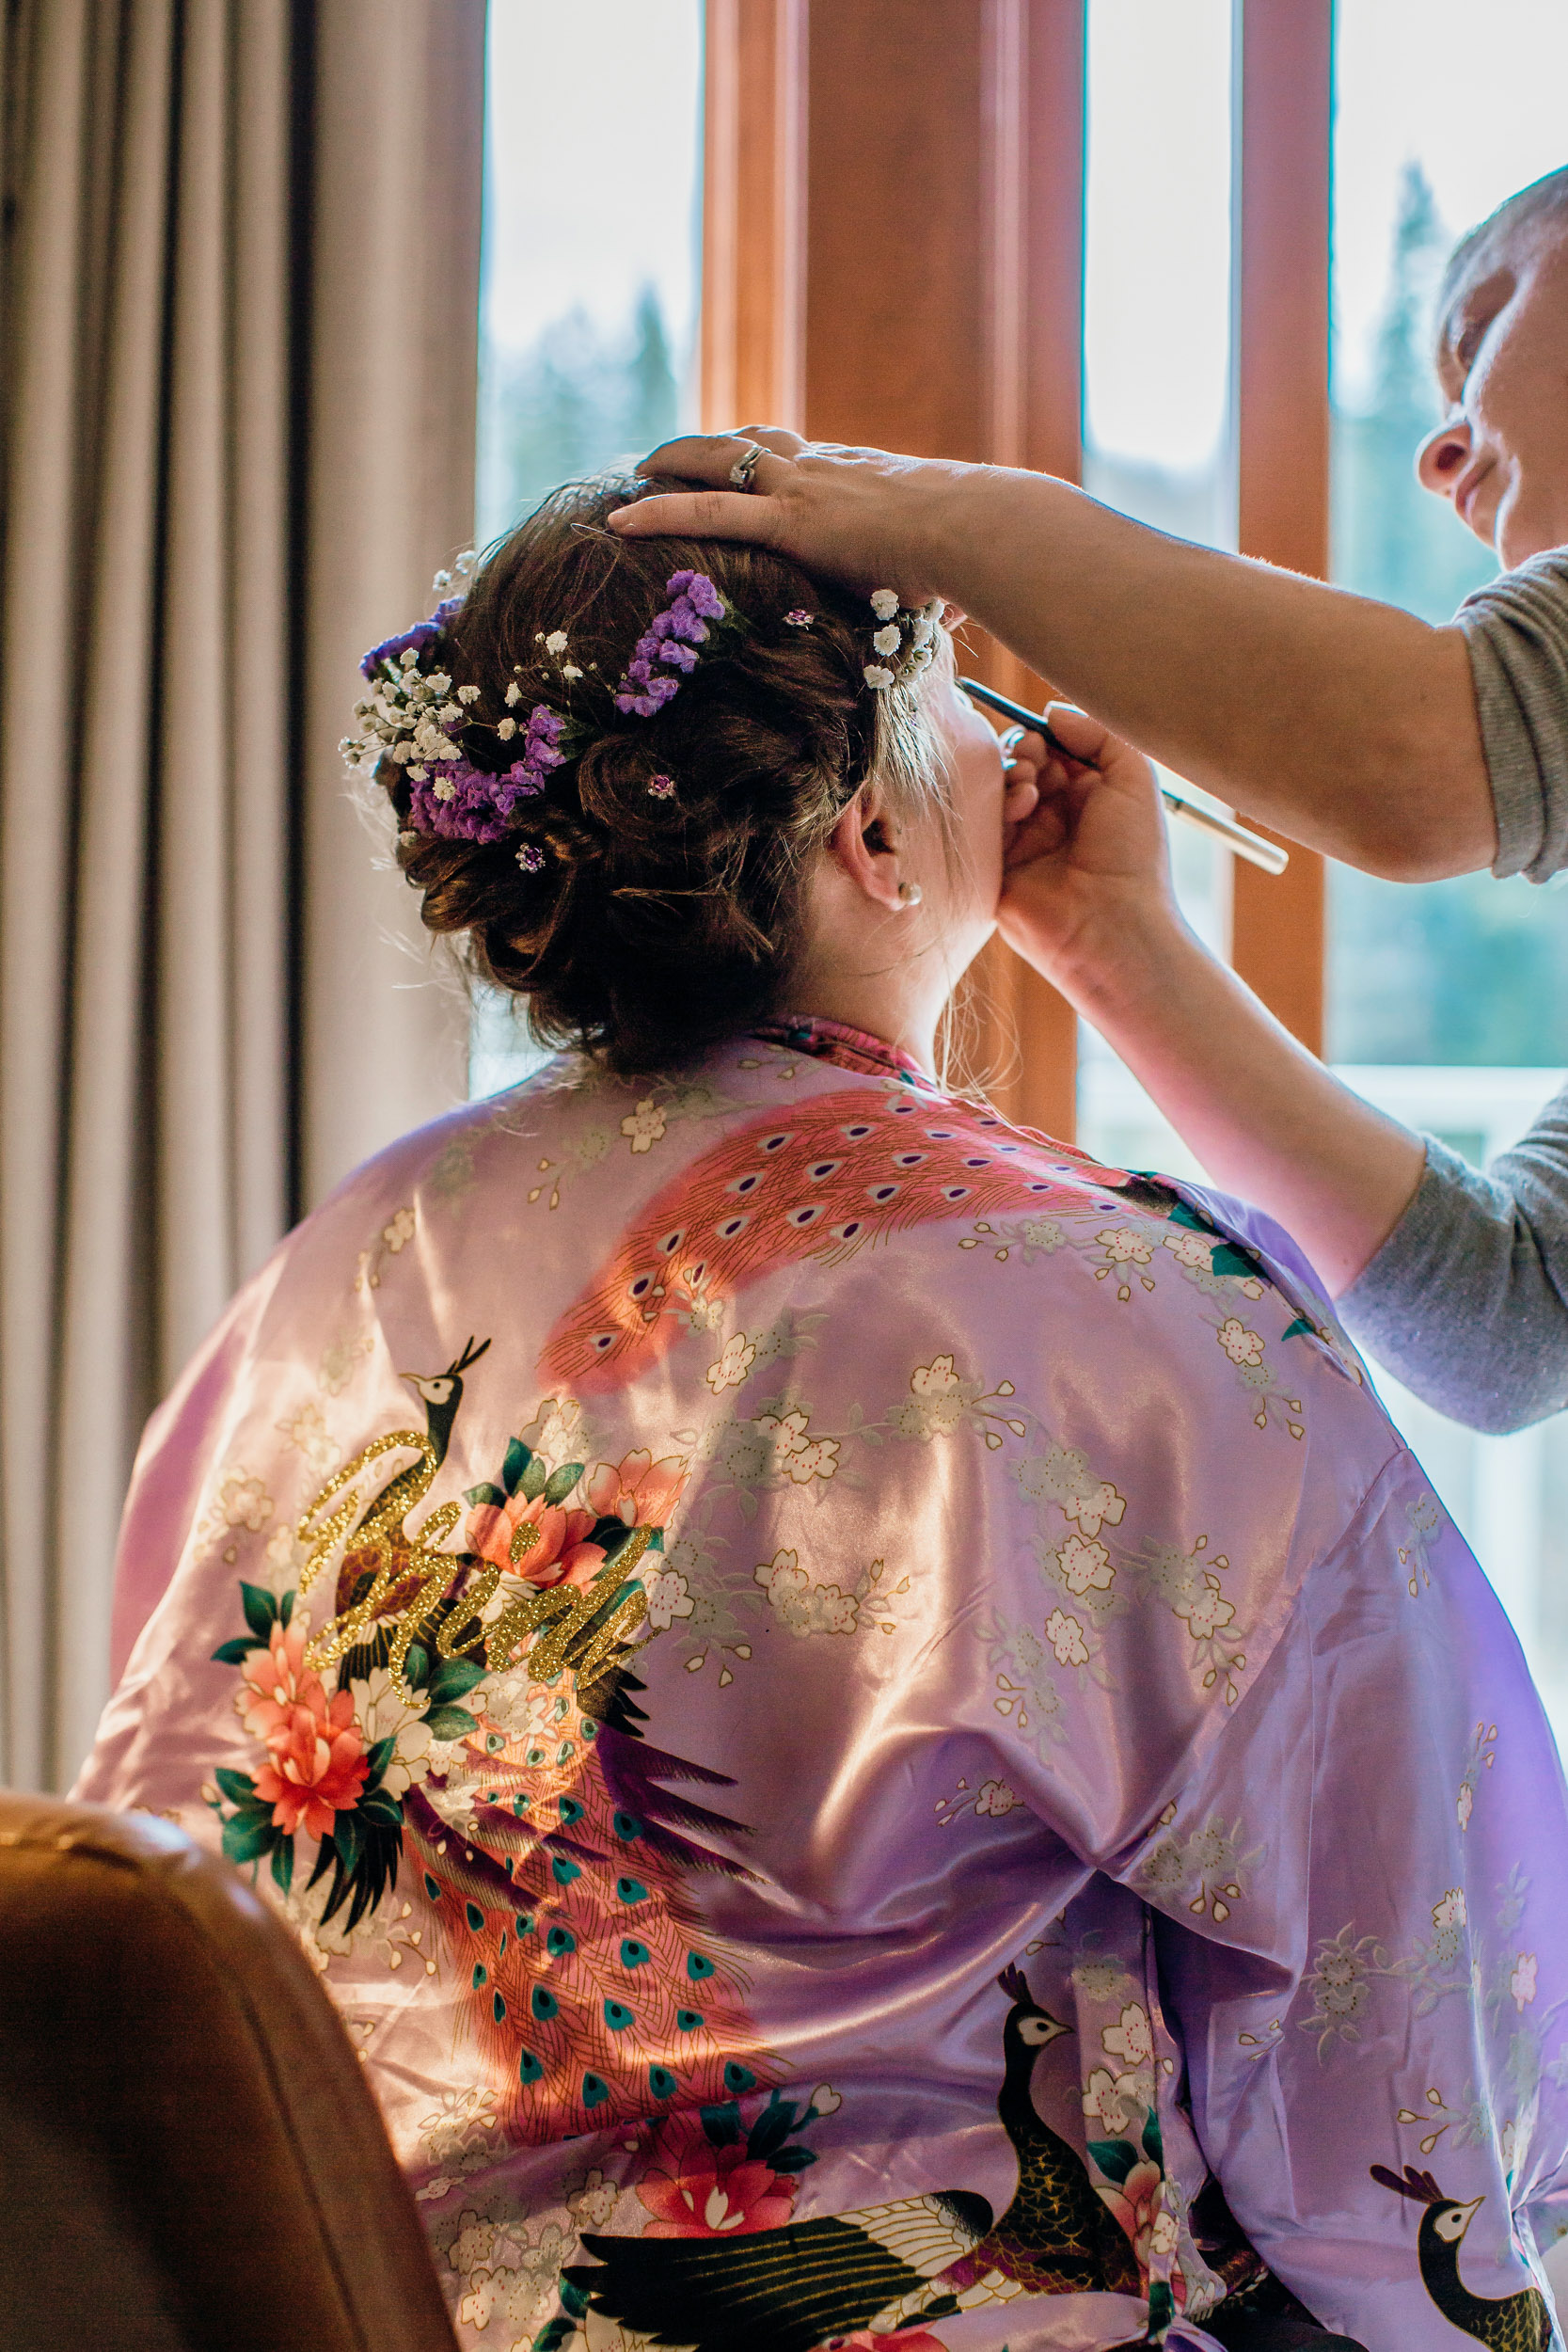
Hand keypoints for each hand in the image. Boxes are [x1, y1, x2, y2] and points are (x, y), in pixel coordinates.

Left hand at [607, 426, 966, 603]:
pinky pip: (710, 512)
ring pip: (719, 461)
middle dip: (704, 446)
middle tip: (663, 456)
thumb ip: (929, 589)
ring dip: (672, 462)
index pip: (797, 455)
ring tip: (632, 475)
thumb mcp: (945, 570)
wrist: (980, 532)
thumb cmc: (975, 558)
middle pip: (750, 443)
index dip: (760, 456)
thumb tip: (945, 619)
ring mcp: (804, 488)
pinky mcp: (791, 520)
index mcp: (859, 476)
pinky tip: (619, 520)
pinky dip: (660, 512)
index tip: (739, 460)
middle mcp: (825, 468)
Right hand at [997, 704, 1181, 994]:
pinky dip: (997, 805)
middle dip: (1024, 751)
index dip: (1047, 736)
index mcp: (1088, 799)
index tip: (1049, 735)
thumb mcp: (1134, 778)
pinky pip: (980, 824)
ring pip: (997, 790)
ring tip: (1030, 788)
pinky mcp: (995, 868)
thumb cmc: (1133, 857)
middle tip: (1034, 760)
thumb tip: (1051, 712)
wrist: (1111, 926)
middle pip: (1020, 765)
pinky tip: (1021, 809)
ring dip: (1011, 775)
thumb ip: (1099, 733)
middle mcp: (1053, 819)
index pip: (1054, 751)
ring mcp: (1022, 844)